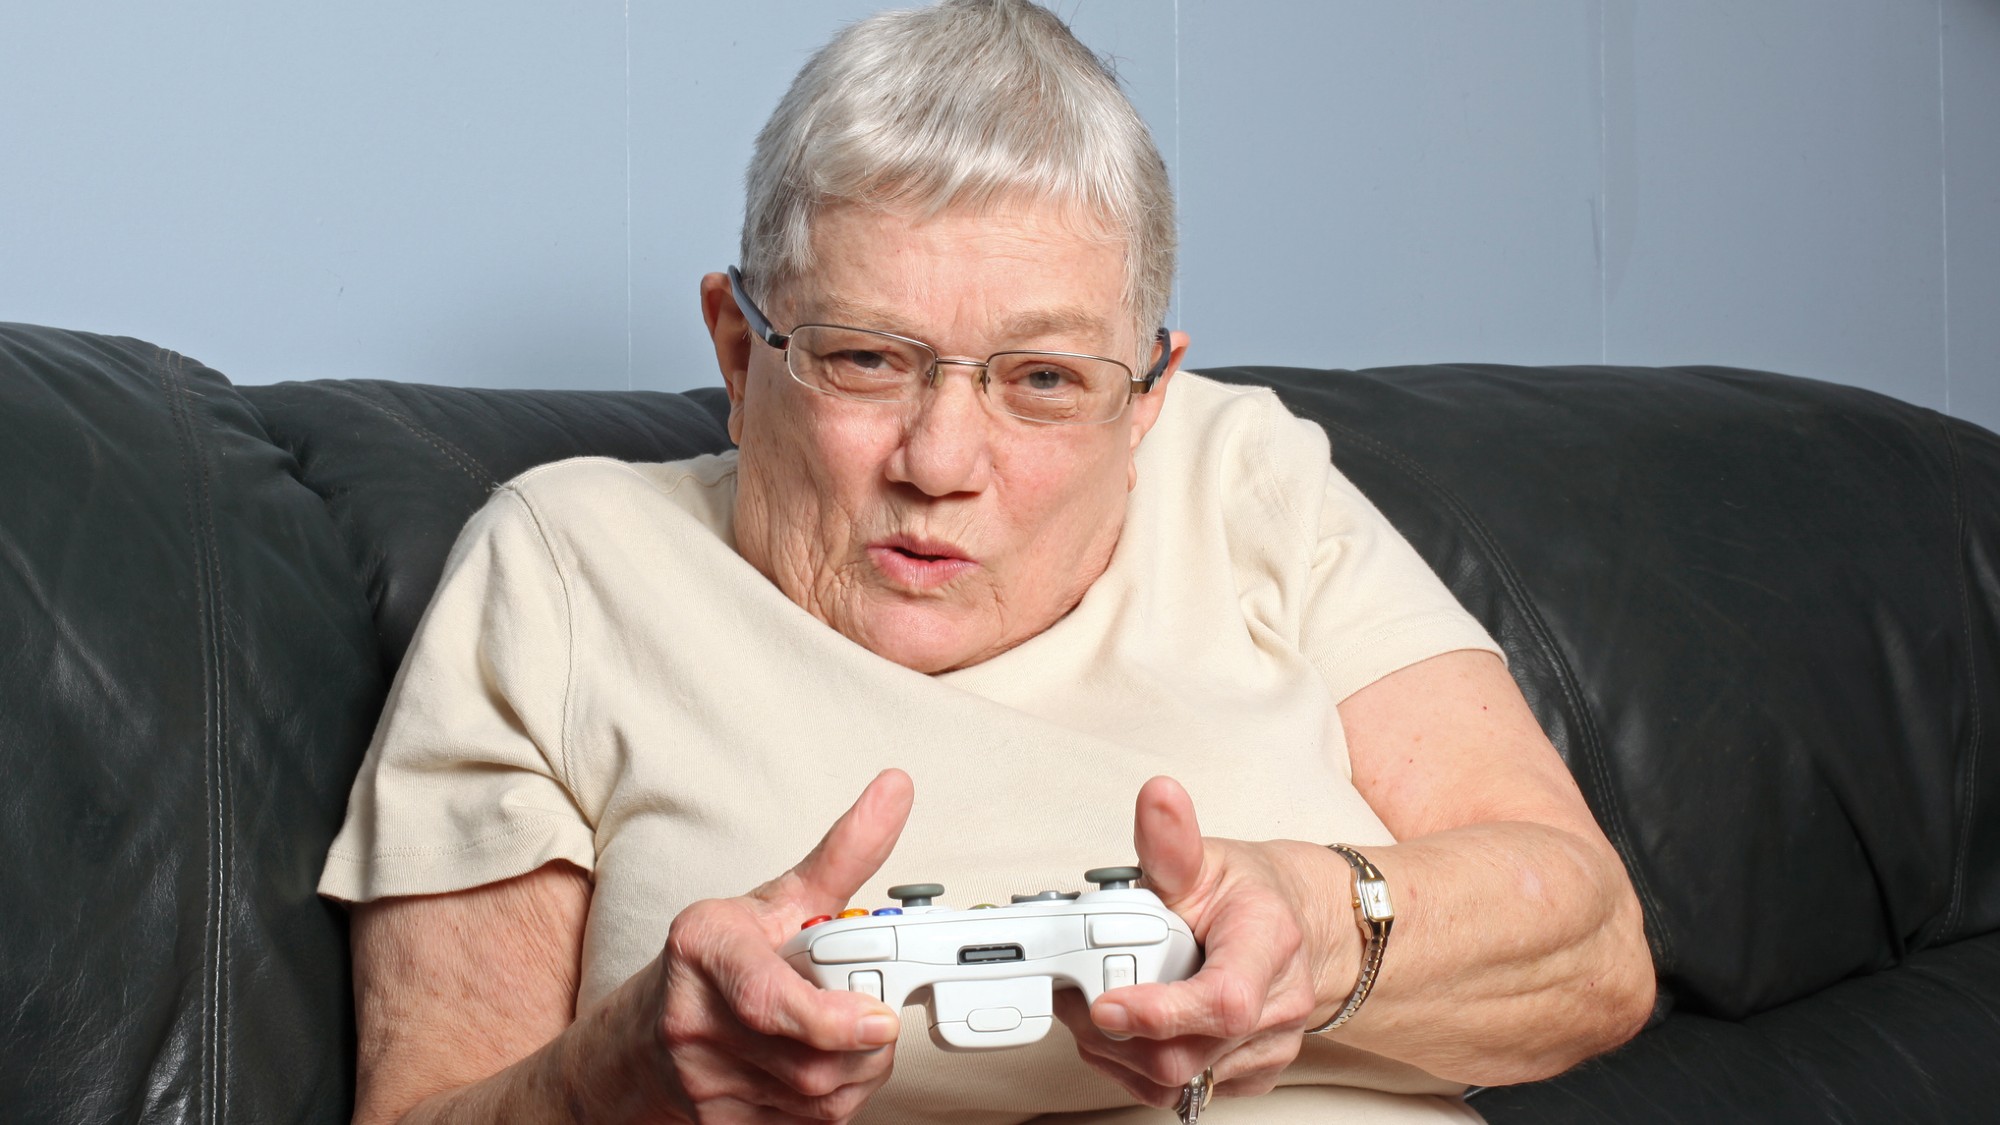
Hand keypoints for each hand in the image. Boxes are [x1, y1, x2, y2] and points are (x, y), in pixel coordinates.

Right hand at [650, 769, 915, 1121]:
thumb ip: (844, 852)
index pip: (771, 1001)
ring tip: (852, 1038)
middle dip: (865, 1045)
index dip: (834, 1019)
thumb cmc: (719, 961)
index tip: (883, 1016)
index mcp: (704, 947)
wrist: (644, 1035)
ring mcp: (701, 1082)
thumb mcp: (776, 899)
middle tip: (877, 1015)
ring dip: (857, 1073)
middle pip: (809, 1060)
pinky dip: (831, 1101)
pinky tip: (822, 1067)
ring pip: (815, 1099)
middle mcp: (692, 1018)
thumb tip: (896, 790)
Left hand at [1053, 776, 1349, 1105]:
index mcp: (1269, 942)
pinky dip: (1142, 1068)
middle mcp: (1278, 1003)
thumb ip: (1171, 841)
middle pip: (1189, 1054)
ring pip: (1181, 1082)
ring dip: (1122, 1054)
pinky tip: (1131, 1031)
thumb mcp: (1207, 858)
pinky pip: (1186, 1092)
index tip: (1107, 1004)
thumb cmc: (1251, 896)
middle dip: (1117, 1035)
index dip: (1160, 1013)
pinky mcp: (1252, 1074)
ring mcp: (1268, 1046)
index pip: (1223, 1001)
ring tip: (1099, 1009)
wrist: (1299, 927)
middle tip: (1078, 997)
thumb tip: (1157, 798)